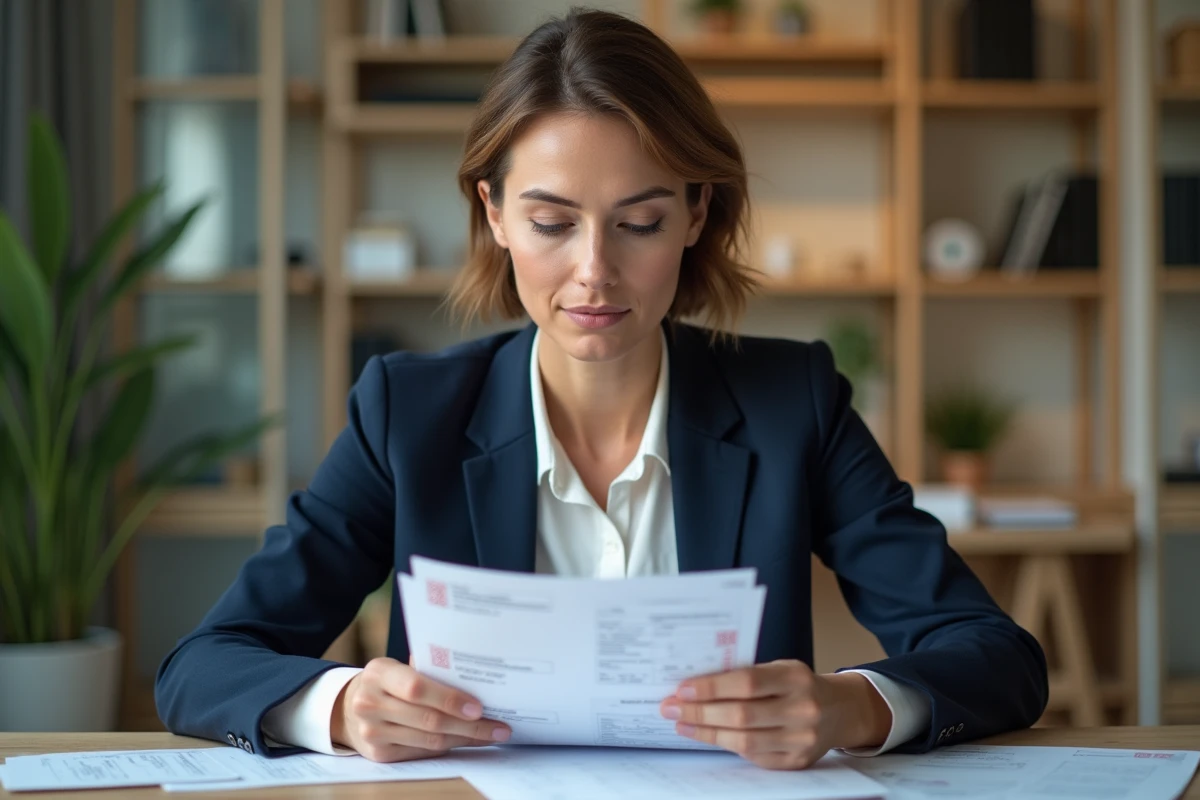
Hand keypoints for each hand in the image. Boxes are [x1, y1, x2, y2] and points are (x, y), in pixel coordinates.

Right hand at [331, 657, 511, 761]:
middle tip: (498, 726)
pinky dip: (450, 746)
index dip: (450, 699)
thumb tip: (474, 674)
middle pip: (428, 720)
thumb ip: (426, 669)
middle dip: (469, 725)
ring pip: (429, 740)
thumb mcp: (397, 667)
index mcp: (378, 673)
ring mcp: (373, 732)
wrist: (348, 708)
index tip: (480, 707)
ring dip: (466, 738)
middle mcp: (370, 703)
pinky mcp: (379, 754)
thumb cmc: (386, 682)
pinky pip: (423, 752)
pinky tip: (469, 740)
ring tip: (492, 734)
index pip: (417, 688)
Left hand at [659, 660, 891, 769]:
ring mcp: (801, 739)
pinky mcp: (796, 762)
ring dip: (706, 733)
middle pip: (741, 715)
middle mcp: (802, 709)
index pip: (746, 682)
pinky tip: (705, 736)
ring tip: (681, 724)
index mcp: (795, 678)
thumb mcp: (780, 668)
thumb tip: (696, 683)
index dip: (711, 687)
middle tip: (670, 708)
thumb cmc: (799, 684)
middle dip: (699, 712)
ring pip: (744, 741)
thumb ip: (746, 675)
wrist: (841, 711)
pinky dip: (725, 745)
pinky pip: (753, 756)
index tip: (681, 689)